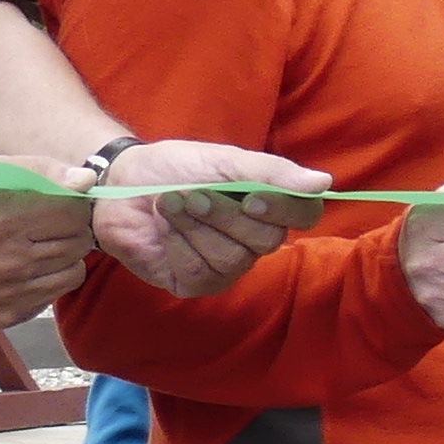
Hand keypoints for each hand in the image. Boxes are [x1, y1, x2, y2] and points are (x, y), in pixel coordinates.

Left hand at [82, 141, 332, 296]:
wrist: (119, 181)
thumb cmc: (174, 167)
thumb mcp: (223, 160)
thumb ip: (272, 172)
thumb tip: (324, 182)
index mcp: (268, 208)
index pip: (304, 216)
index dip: (283, 211)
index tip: (251, 198)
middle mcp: (253, 241)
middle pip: (266, 240)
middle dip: (223, 215)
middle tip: (192, 193)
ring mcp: (225, 266)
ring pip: (231, 258)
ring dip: (194, 227)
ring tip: (169, 205)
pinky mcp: (194, 283)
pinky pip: (201, 273)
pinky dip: (177, 246)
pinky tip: (163, 231)